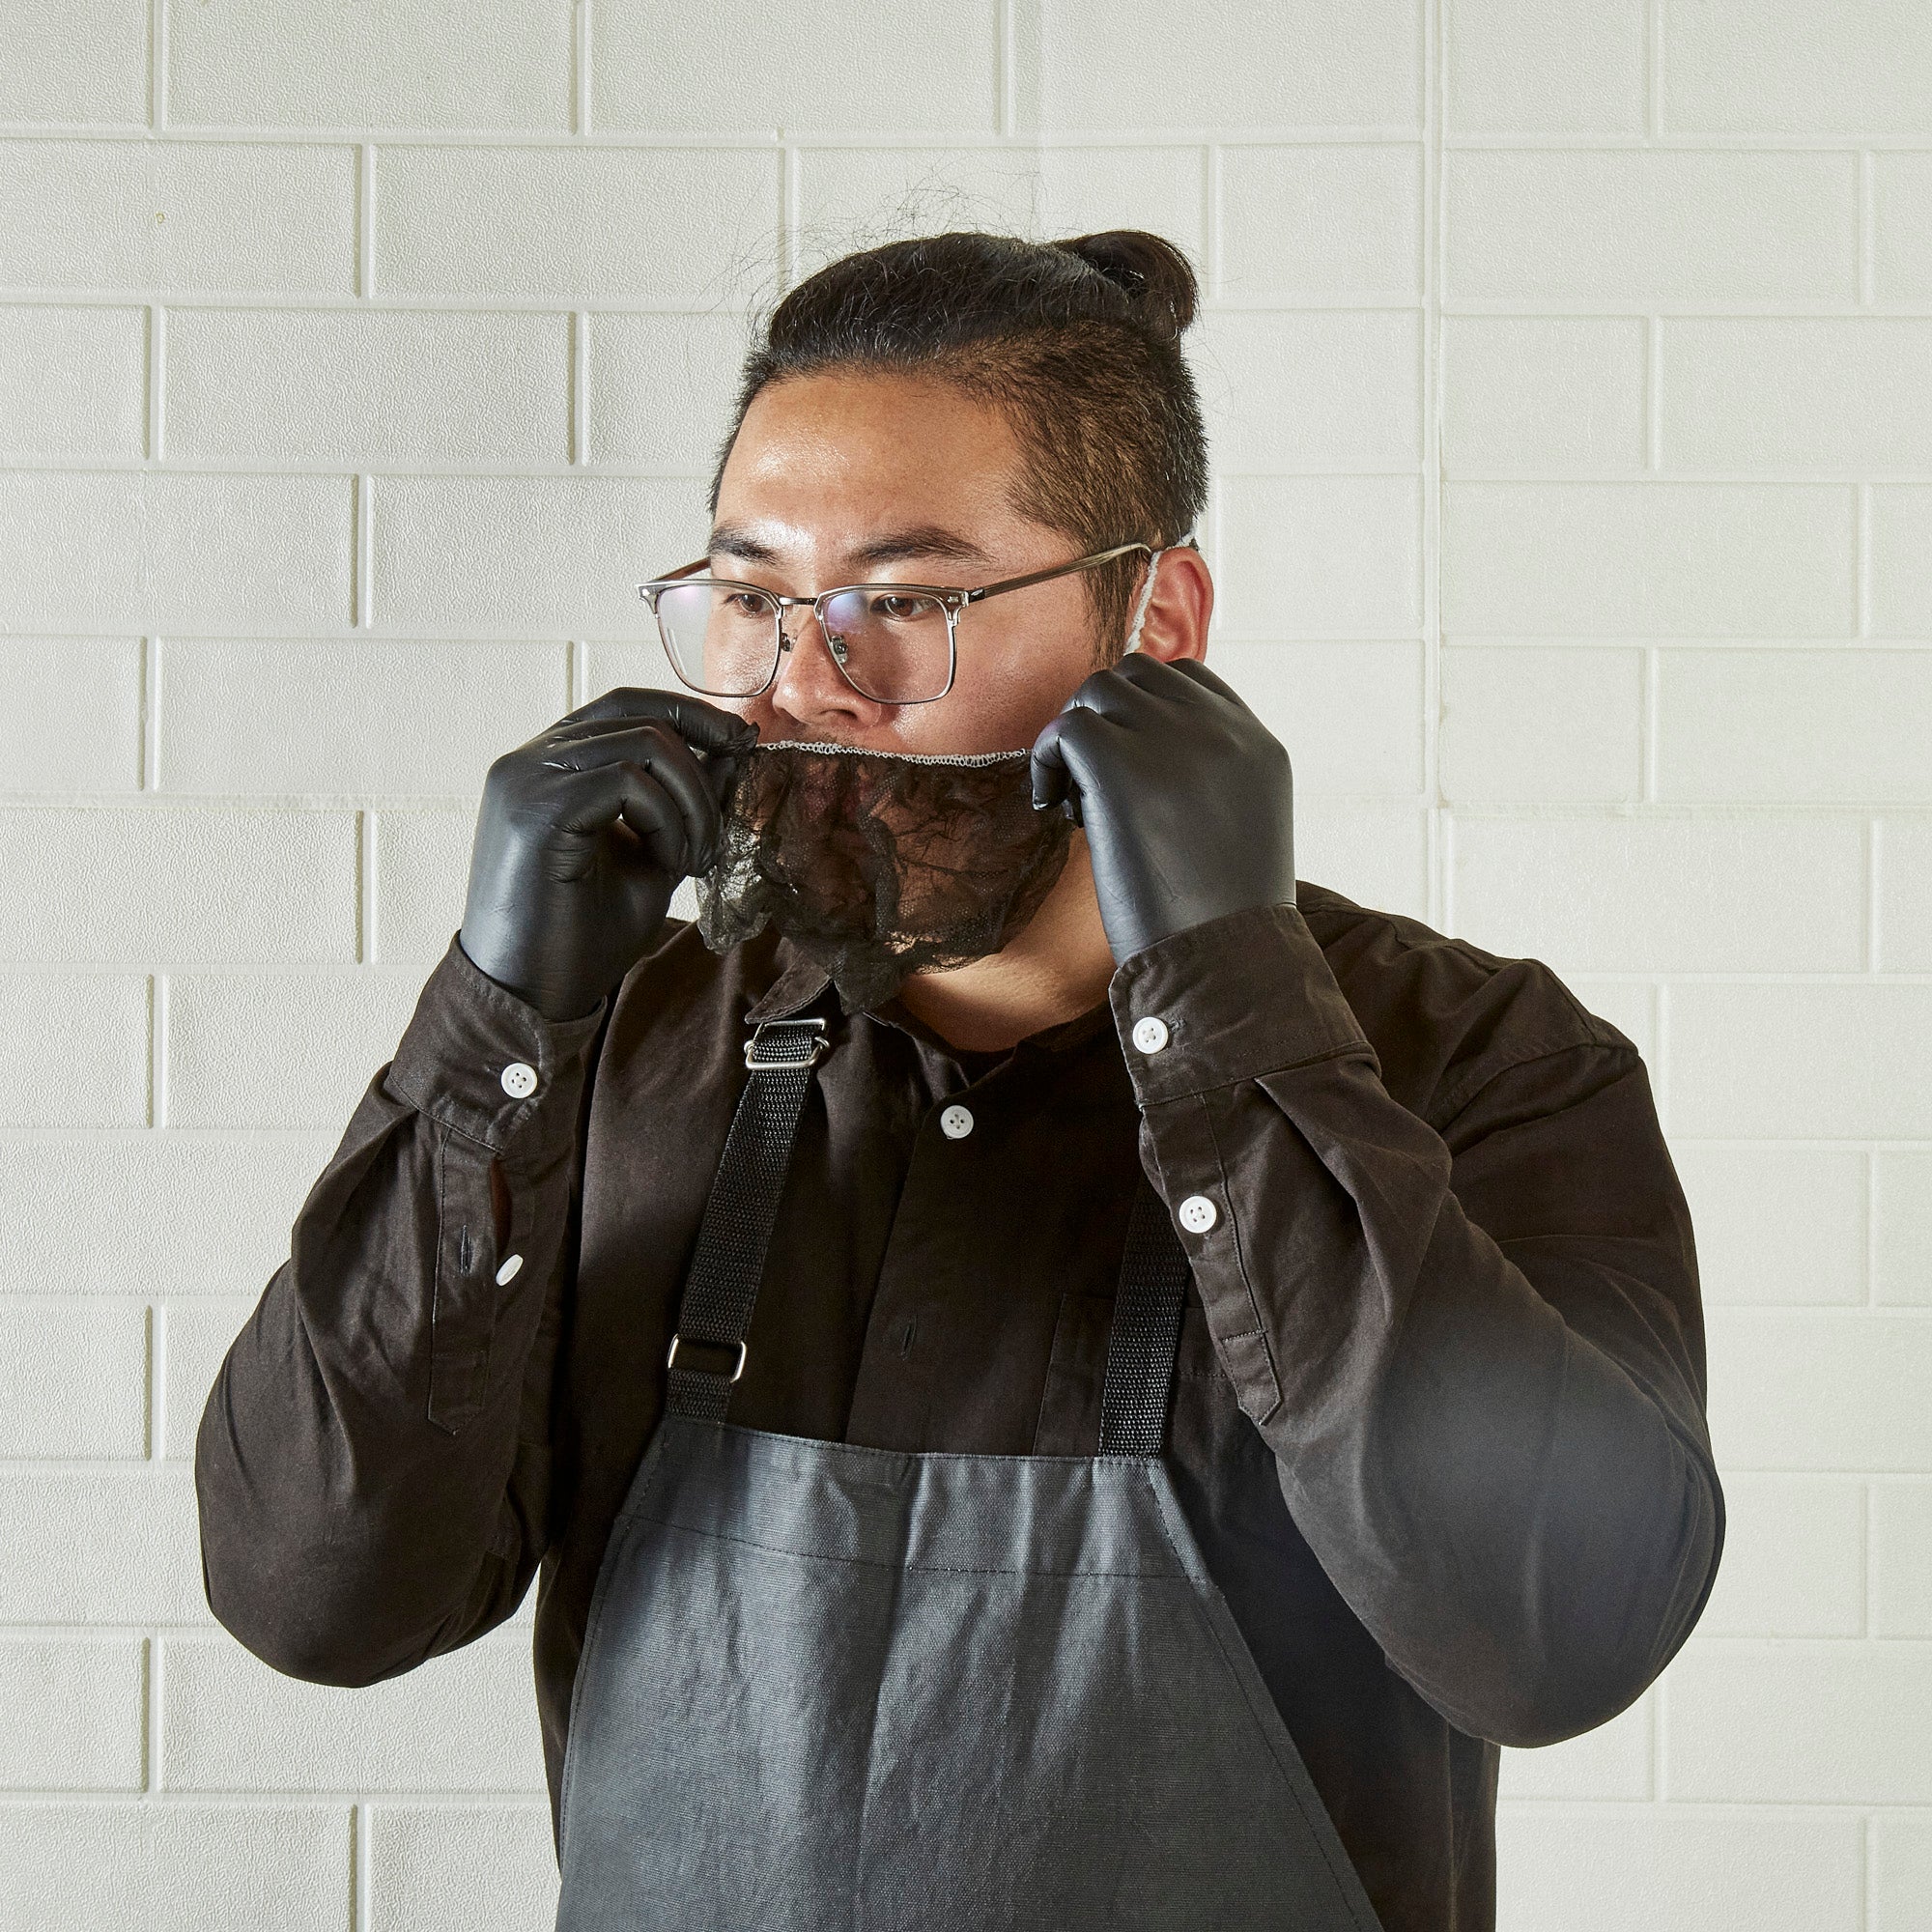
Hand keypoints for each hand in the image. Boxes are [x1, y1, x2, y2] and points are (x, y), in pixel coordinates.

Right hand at [459, 689, 757, 1021]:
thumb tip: (731, 754)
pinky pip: (628, 782)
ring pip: (644, 743)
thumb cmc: (581, 935)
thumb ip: (684, 805)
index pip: (628, 704)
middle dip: (702, 770)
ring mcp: (527, 779)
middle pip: (642, 717)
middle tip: (714, 836)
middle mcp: (531, 760)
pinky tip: (667, 864)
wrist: (529, 997)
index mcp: (552, 764)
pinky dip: (668, 821)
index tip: (739, 743)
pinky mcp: (534, 810)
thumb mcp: (653, 858)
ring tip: (690, 860)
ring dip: (690, 803)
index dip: (690, 714)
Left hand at [1029, 656, 1294, 965]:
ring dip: (1075, 737)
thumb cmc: (1224, 921)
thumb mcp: (1242, 827)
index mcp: (1257, 743)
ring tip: (1079, 802)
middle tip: (1094, 783)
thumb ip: (1208, 778)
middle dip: (1104, 718)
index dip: (1142, 712)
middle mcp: (1220, 730)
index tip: (1127, 764)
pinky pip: (1065, 729)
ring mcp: (1172, 741)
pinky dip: (1046, 760)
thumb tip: (1136, 761)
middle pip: (1135, 674)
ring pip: (1096, 692)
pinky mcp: (1123, 766)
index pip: (1188, 677)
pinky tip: (1053, 807)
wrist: (1224, 963)